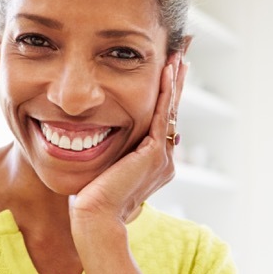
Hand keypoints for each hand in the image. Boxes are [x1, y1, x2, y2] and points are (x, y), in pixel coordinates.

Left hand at [68, 54, 186, 235]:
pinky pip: (162, 115)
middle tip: (181, 56)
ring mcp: (162, 157)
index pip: (162, 121)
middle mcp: (164, 159)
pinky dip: (165, 92)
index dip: (166, 96)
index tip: (167, 72)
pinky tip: (166, 72)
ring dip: (174, 81)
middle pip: (172, 112)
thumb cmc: (91, 199)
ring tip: (178, 56)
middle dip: (176, 83)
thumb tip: (102, 139)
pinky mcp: (154, 154)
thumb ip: (112, 154)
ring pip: (170, 111)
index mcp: (154, 163)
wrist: (95, 217)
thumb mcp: (104, 170)